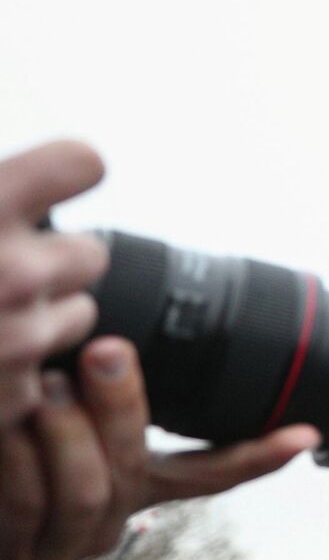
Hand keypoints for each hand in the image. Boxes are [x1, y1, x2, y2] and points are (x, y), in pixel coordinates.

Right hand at [0, 140, 108, 430]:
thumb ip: (3, 192)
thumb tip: (52, 168)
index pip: (80, 162)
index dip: (67, 170)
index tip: (65, 175)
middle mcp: (7, 272)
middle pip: (89, 255)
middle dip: (54, 265)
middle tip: (1, 271)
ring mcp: (13, 339)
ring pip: (78, 317)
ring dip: (39, 321)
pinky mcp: (12, 398)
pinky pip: (45, 375)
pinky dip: (14, 374)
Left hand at [0, 337, 316, 559]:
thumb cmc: (3, 446)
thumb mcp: (54, 409)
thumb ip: (87, 384)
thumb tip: (109, 327)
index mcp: (134, 483)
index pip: (210, 472)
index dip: (258, 455)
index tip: (305, 433)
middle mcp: (109, 516)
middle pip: (138, 468)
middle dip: (122, 404)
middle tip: (103, 349)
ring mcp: (66, 542)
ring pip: (91, 490)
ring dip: (64, 431)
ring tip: (39, 387)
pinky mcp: (20, 555)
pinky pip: (32, 505)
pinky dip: (19, 461)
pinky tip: (7, 427)